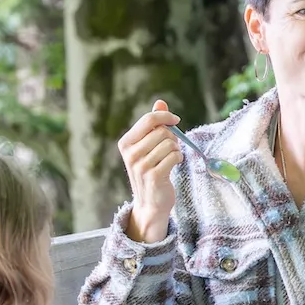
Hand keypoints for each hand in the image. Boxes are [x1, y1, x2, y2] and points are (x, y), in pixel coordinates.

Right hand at [117, 99, 182, 242]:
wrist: (151, 202)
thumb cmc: (152, 170)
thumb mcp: (149, 146)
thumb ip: (154, 124)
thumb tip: (160, 102)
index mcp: (126, 142)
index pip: (148, 119)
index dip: (166, 117)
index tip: (176, 120)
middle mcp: (130, 153)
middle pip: (162, 131)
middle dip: (173, 137)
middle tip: (171, 148)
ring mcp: (140, 165)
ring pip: (170, 144)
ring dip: (176, 149)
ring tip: (170, 158)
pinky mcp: (153, 176)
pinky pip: (174, 156)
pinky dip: (179, 158)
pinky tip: (173, 165)